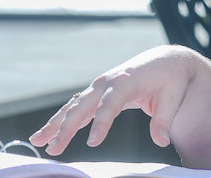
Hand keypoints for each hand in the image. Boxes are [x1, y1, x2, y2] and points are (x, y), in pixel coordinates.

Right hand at [29, 45, 210, 155]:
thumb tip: (161, 142)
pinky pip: (75, 108)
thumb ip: (164, 120)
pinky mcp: (97, 94)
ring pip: (73, 107)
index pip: (110, 104)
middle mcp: (107, 82)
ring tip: (37, 141)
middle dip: (66, 128)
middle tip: (54, 149)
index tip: (93, 143)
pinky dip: (61, 120)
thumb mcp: (173, 98)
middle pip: (82, 106)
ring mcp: (99, 87)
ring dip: (55, 124)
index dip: (101, 123)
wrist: (165, 62)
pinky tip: (49, 135)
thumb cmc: (170, 79)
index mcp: (125, 81)